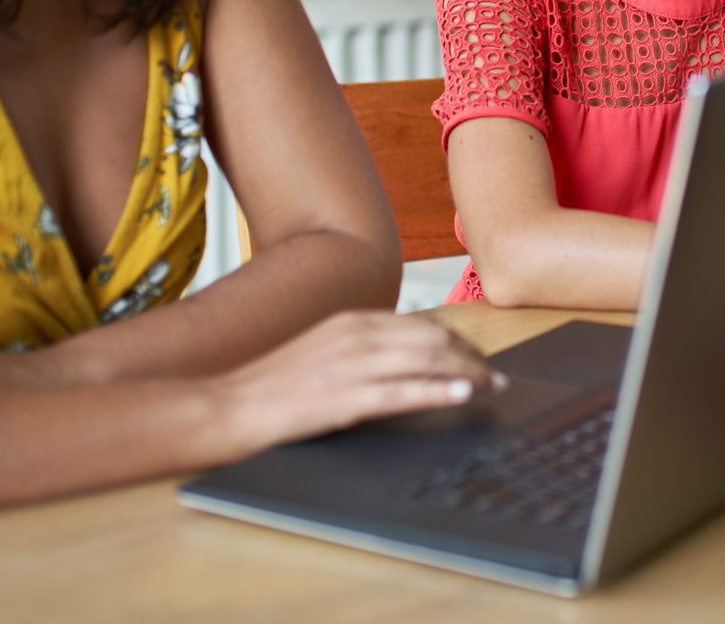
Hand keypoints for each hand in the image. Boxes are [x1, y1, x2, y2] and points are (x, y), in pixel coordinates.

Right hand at [214, 309, 501, 453]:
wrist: (229, 404)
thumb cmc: (274, 384)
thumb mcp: (323, 350)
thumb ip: (362, 345)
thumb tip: (406, 352)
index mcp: (353, 320)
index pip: (422, 324)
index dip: (458, 340)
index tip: (478, 356)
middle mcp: (357, 335)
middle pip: (434, 338)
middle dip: (472, 356)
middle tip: (494, 375)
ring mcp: (352, 365)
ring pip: (427, 360)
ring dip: (467, 372)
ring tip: (491, 386)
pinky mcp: (345, 398)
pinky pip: (403, 391)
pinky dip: (437, 391)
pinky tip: (461, 395)